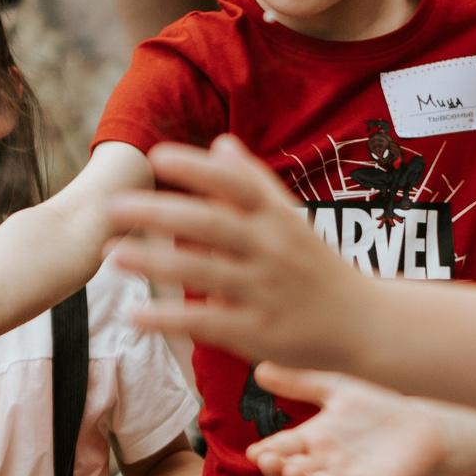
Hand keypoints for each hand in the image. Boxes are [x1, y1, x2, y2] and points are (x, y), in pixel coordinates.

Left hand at [107, 138, 372, 371]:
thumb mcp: (291, 222)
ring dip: (154, 263)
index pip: (237, 184)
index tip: (157, 155)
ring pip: (204, 272)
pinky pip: (208, 322)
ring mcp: (266, 291)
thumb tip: (220, 144)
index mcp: (279, 219)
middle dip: (161, 213)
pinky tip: (134, 315)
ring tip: (111, 255)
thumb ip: (253, 185)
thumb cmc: (317, 268)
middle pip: (213, 224)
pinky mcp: (259, 332)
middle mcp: (273, 250)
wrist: (365, 324)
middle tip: (114, 206)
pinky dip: (169, 319)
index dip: (198, 169)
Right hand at [245, 365, 445, 475]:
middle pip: (292, 474)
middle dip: (277, 469)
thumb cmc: (378, 408)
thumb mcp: (335, 390)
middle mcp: (323, 466)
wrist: (423, 423)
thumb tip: (260, 369)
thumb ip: (298, 383)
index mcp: (311, 443)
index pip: (282, 450)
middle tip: (267, 460)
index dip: (267, 453)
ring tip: (293, 470)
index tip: (254, 451)